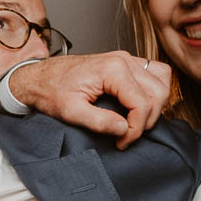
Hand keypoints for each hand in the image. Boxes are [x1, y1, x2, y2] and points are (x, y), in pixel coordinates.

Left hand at [7, 52, 171, 148]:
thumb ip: (99, 122)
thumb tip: (124, 130)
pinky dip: (153, 93)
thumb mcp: (70, 112)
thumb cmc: (51, 91)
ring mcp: (126, 59)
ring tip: (135, 123)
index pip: (142, 103)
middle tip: (127, 135)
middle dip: (147, 120)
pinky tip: (138, 107)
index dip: (136, 128)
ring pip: (161, 82)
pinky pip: (154, 74)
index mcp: (112, 69)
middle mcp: (124, 60)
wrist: (39, 76)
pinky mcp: (126, 63)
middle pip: (158, 93)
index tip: (122, 142)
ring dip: (155, 106)